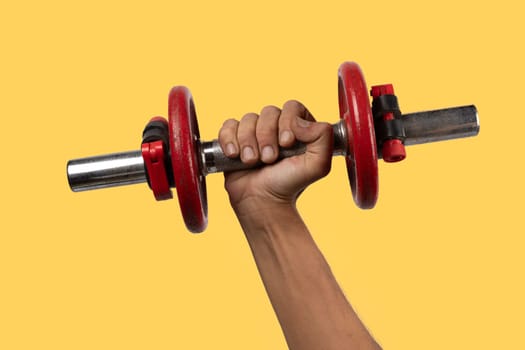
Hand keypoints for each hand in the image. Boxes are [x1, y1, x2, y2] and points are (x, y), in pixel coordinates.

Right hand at [218, 100, 332, 214]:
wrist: (263, 202)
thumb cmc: (289, 185)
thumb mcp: (318, 165)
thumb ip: (323, 137)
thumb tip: (300, 121)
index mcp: (299, 128)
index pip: (292, 107)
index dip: (287, 121)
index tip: (286, 143)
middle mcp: (277, 127)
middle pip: (269, 112)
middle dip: (266, 136)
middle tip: (269, 159)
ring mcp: (255, 132)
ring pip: (248, 119)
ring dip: (248, 141)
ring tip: (252, 161)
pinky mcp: (235, 139)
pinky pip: (228, 126)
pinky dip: (229, 139)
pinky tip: (235, 155)